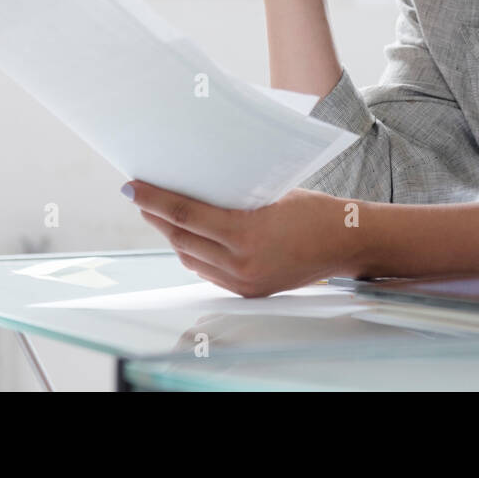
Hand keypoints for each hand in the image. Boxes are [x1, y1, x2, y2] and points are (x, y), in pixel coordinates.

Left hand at [123, 180, 359, 296]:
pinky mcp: (249, 290)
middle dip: (156, 216)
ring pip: (191, 258)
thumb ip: (232, 200)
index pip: (185, 213)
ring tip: (159, 215)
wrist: (347, 242)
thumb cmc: (314, 210)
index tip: (132, 187)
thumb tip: (195, 190)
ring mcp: (243, 281)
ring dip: (172, 236)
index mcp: (245, 233)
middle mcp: (240, 263)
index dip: (154, 200)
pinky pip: (208, 272)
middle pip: (181, 238)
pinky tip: (187, 238)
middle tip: (139, 196)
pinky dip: (194, 253)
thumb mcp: (270, 195)